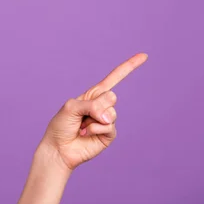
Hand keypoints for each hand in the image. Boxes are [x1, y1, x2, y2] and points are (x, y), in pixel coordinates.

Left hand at [40, 53, 147, 170]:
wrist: (59, 148)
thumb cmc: (61, 125)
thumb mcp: (71, 107)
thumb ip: (91, 106)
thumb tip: (109, 116)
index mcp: (93, 95)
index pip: (114, 78)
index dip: (129, 67)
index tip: (144, 55)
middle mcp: (102, 106)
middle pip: (111, 96)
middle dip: (96, 106)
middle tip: (83, 116)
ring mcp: (106, 120)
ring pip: (111, 112)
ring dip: (93, 120)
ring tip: (82, 126)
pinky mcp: (109, 134)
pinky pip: (109, 126)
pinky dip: (95, 129)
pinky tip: (86, 134)